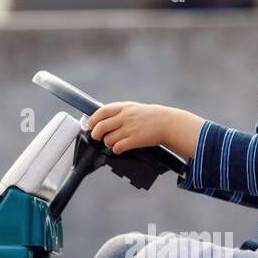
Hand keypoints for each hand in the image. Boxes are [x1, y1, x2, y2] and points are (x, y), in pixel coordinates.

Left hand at [86, 102, 202, 158]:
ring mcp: (129, 129)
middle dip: (96, 134)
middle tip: (97, 137)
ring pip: (108, 139)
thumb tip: (103, 118)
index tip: (90, 125)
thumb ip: (119, 112)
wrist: (167, 123)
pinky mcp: (135, 140)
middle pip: (101, 127)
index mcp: (124, 107)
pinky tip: (119, 148)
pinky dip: (116, 149)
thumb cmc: (150, 116)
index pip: (101, 112)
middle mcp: (125, 117)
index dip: (93, 119)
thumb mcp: (133, 108)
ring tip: (113, 143)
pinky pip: (118, 147)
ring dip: (108, 143)